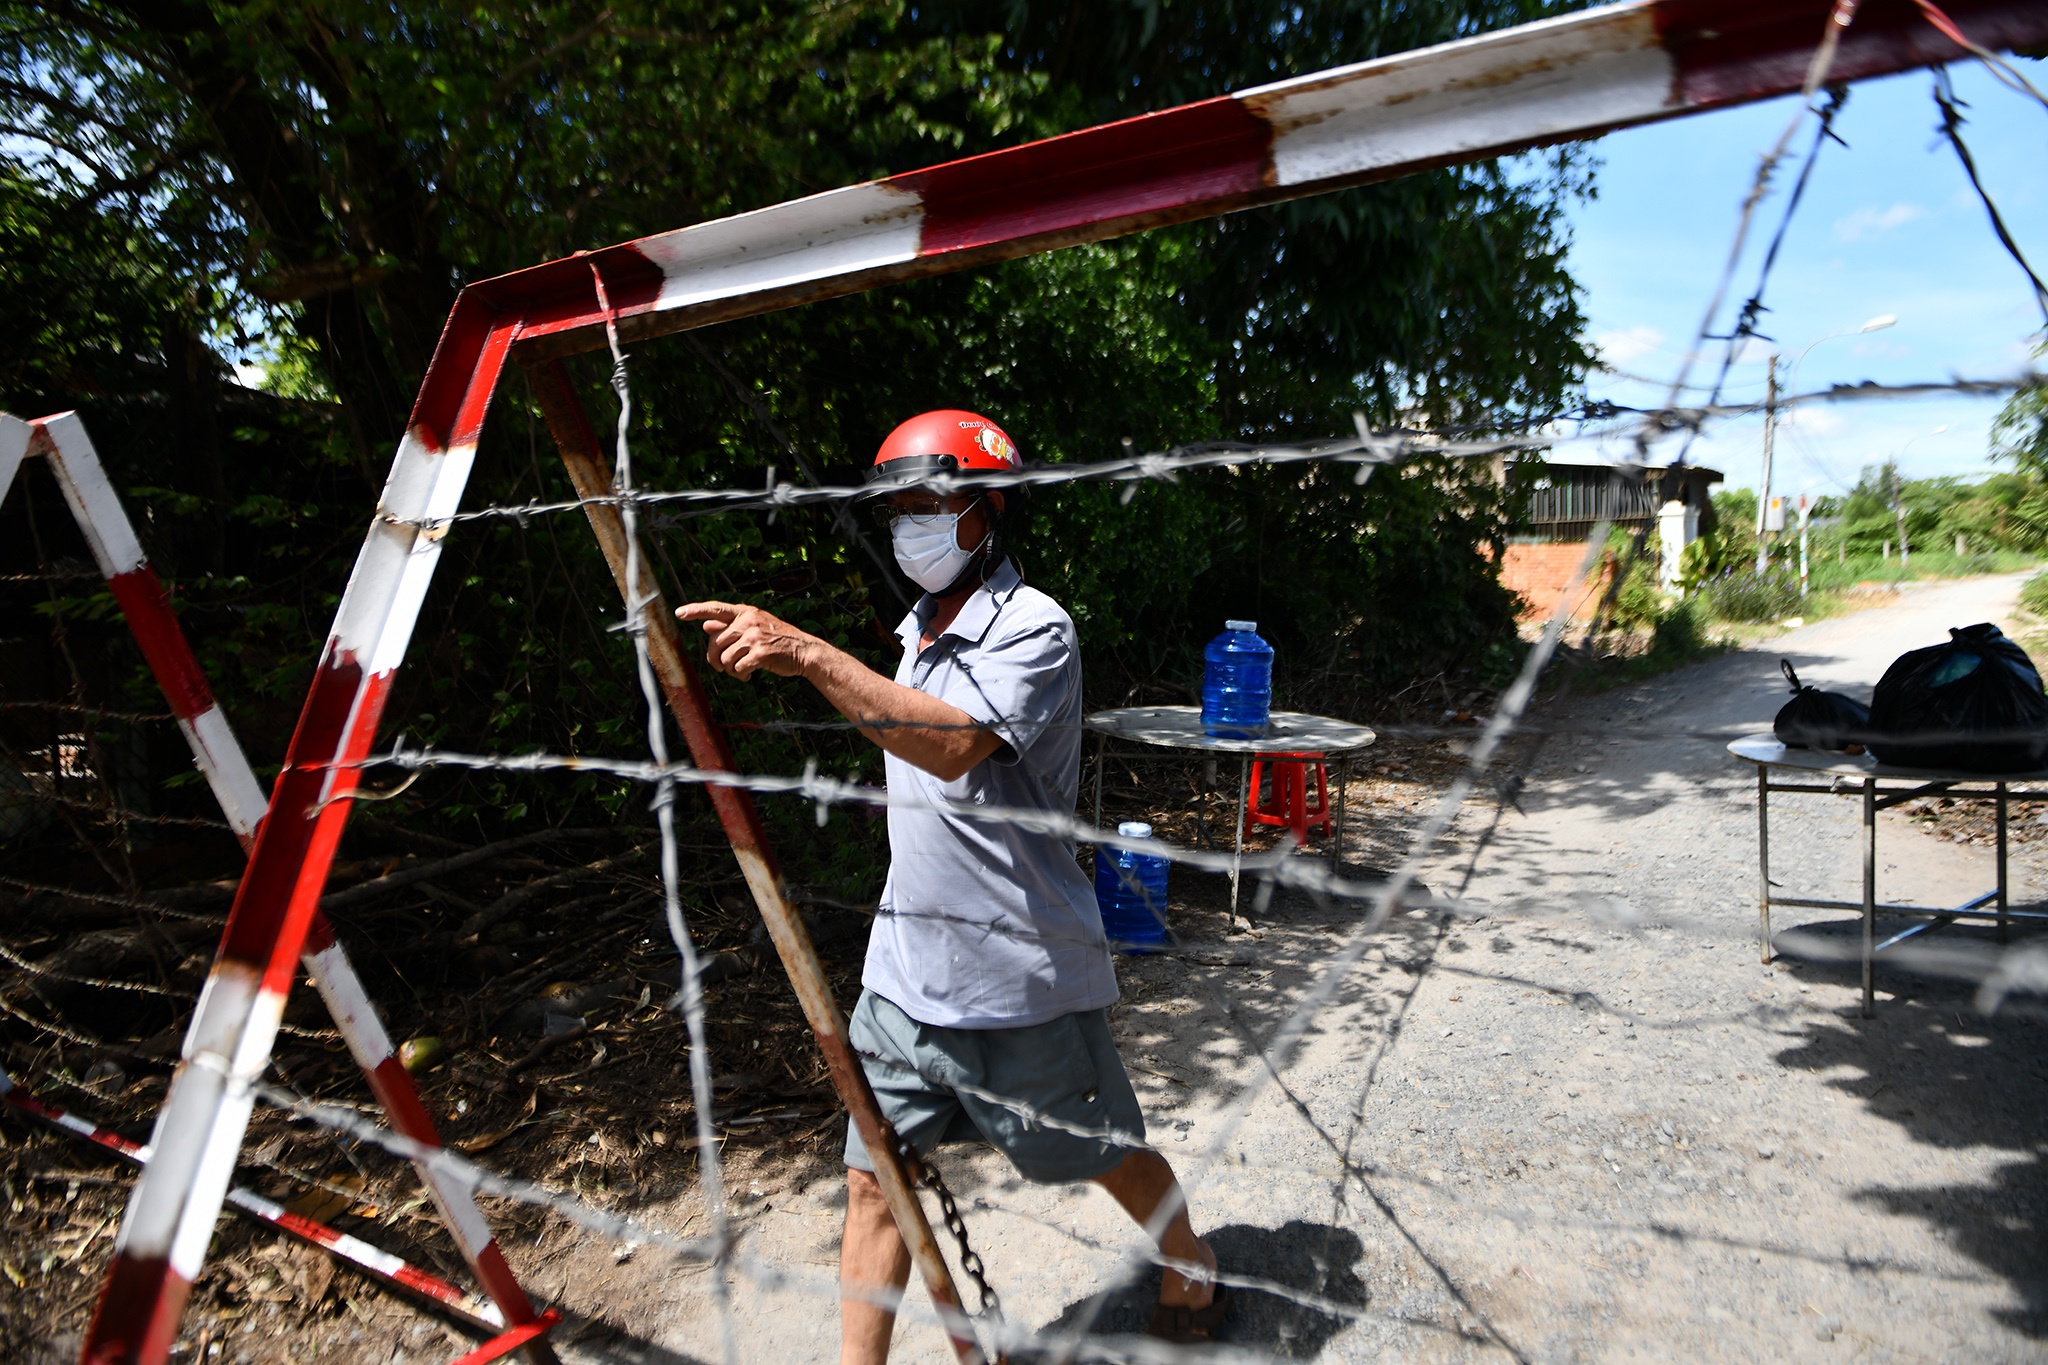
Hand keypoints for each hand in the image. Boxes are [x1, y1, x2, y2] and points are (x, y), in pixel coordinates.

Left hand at [675, 600, 817, 680]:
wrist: (804, 651)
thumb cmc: (777, 640)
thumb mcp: (755, 627)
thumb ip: (731, 627)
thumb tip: (706, 625)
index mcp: (746, 612)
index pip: (715, 608)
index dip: (696, 610)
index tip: (679, 613)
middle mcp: (748, 621)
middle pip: (715, 642)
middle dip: (715, 659)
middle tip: (722, 668)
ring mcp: (754, 636)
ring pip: (725, 658)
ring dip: (729, 670)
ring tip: (741, 671)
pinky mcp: (760, 652)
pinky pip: (737, 668)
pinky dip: (741, 675)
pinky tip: (749, 674)